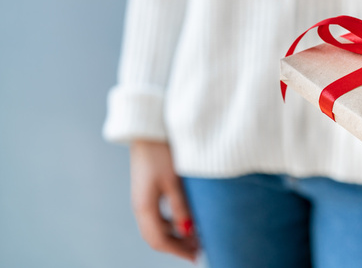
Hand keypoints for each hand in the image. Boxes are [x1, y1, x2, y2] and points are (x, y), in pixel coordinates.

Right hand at [130, 140, 198, 262]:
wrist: (148, 129)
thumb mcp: (174, 181)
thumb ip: (180, 208)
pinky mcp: (147, 189)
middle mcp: (140, 206)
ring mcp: (142, 198)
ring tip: (197, 237)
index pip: (159, 240)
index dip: (178, 252)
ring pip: (157, 227)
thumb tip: (187, 232)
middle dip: (177, 246)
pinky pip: (158, 215)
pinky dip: (172, 222)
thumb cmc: (161, 152)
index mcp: (144, 207)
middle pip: (156, 237)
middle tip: (199, 251)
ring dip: (175, 235)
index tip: (196, 258)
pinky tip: (187, 220)